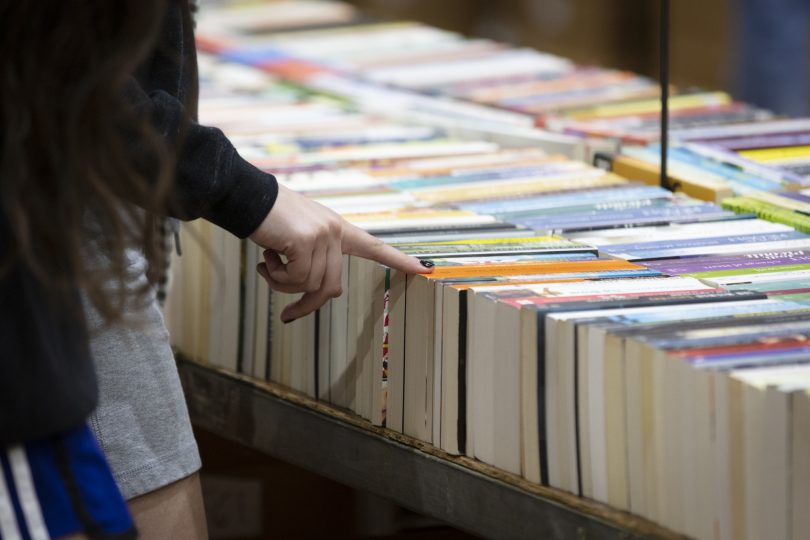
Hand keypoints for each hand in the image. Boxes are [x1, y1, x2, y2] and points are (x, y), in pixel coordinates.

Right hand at [249, 185, 431, 321]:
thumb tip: (318, 294)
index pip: (374, 246)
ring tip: (269, 263)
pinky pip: (295, 280)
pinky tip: (266, 258)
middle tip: (288, 315)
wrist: (245, 196)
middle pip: (330, 286)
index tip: (426, 270)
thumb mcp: (295, 241)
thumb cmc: (267, 220)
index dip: (399, 260)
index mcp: (337, 229)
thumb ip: (312, 262)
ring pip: (310, 285)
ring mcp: (323, 236)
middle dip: (307, 305)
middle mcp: (335, 232)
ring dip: (283, 284)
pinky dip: (276, 278)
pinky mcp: (306, 242)